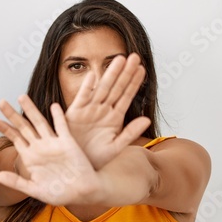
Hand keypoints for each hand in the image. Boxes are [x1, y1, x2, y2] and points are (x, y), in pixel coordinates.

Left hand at [0, 95, 100, 205]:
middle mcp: (40, 147)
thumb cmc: (60, 193)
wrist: (82, 193)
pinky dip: (58, 117)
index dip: (5, 129)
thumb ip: (17, 182)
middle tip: (0, 102)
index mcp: (31, 157)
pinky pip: (62, 127)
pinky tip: (53, 106)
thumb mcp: (35, 190)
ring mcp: (54, 144)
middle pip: (24, 127)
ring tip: (21, 97)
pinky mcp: (68, 144)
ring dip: (31, 110)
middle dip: (12, 115)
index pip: (15, 139)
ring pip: (39, 123)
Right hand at [64, 54, 149, 168]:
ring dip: (110, 74)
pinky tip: (94, 75)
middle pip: (116, 88)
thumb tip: (147, 119)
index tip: (142, 69)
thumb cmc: (94, 158)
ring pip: (102, 88)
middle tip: (134, 56)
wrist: (75, 165)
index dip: (134, 82)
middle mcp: (102, 110)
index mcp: (114, 118)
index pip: (126, 96)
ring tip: (120, 59)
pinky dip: (87, 87)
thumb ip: (130, 133)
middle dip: (125, 72)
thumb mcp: (115, 148)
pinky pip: (82, 98)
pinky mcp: (74, 113)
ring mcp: (89, 110)